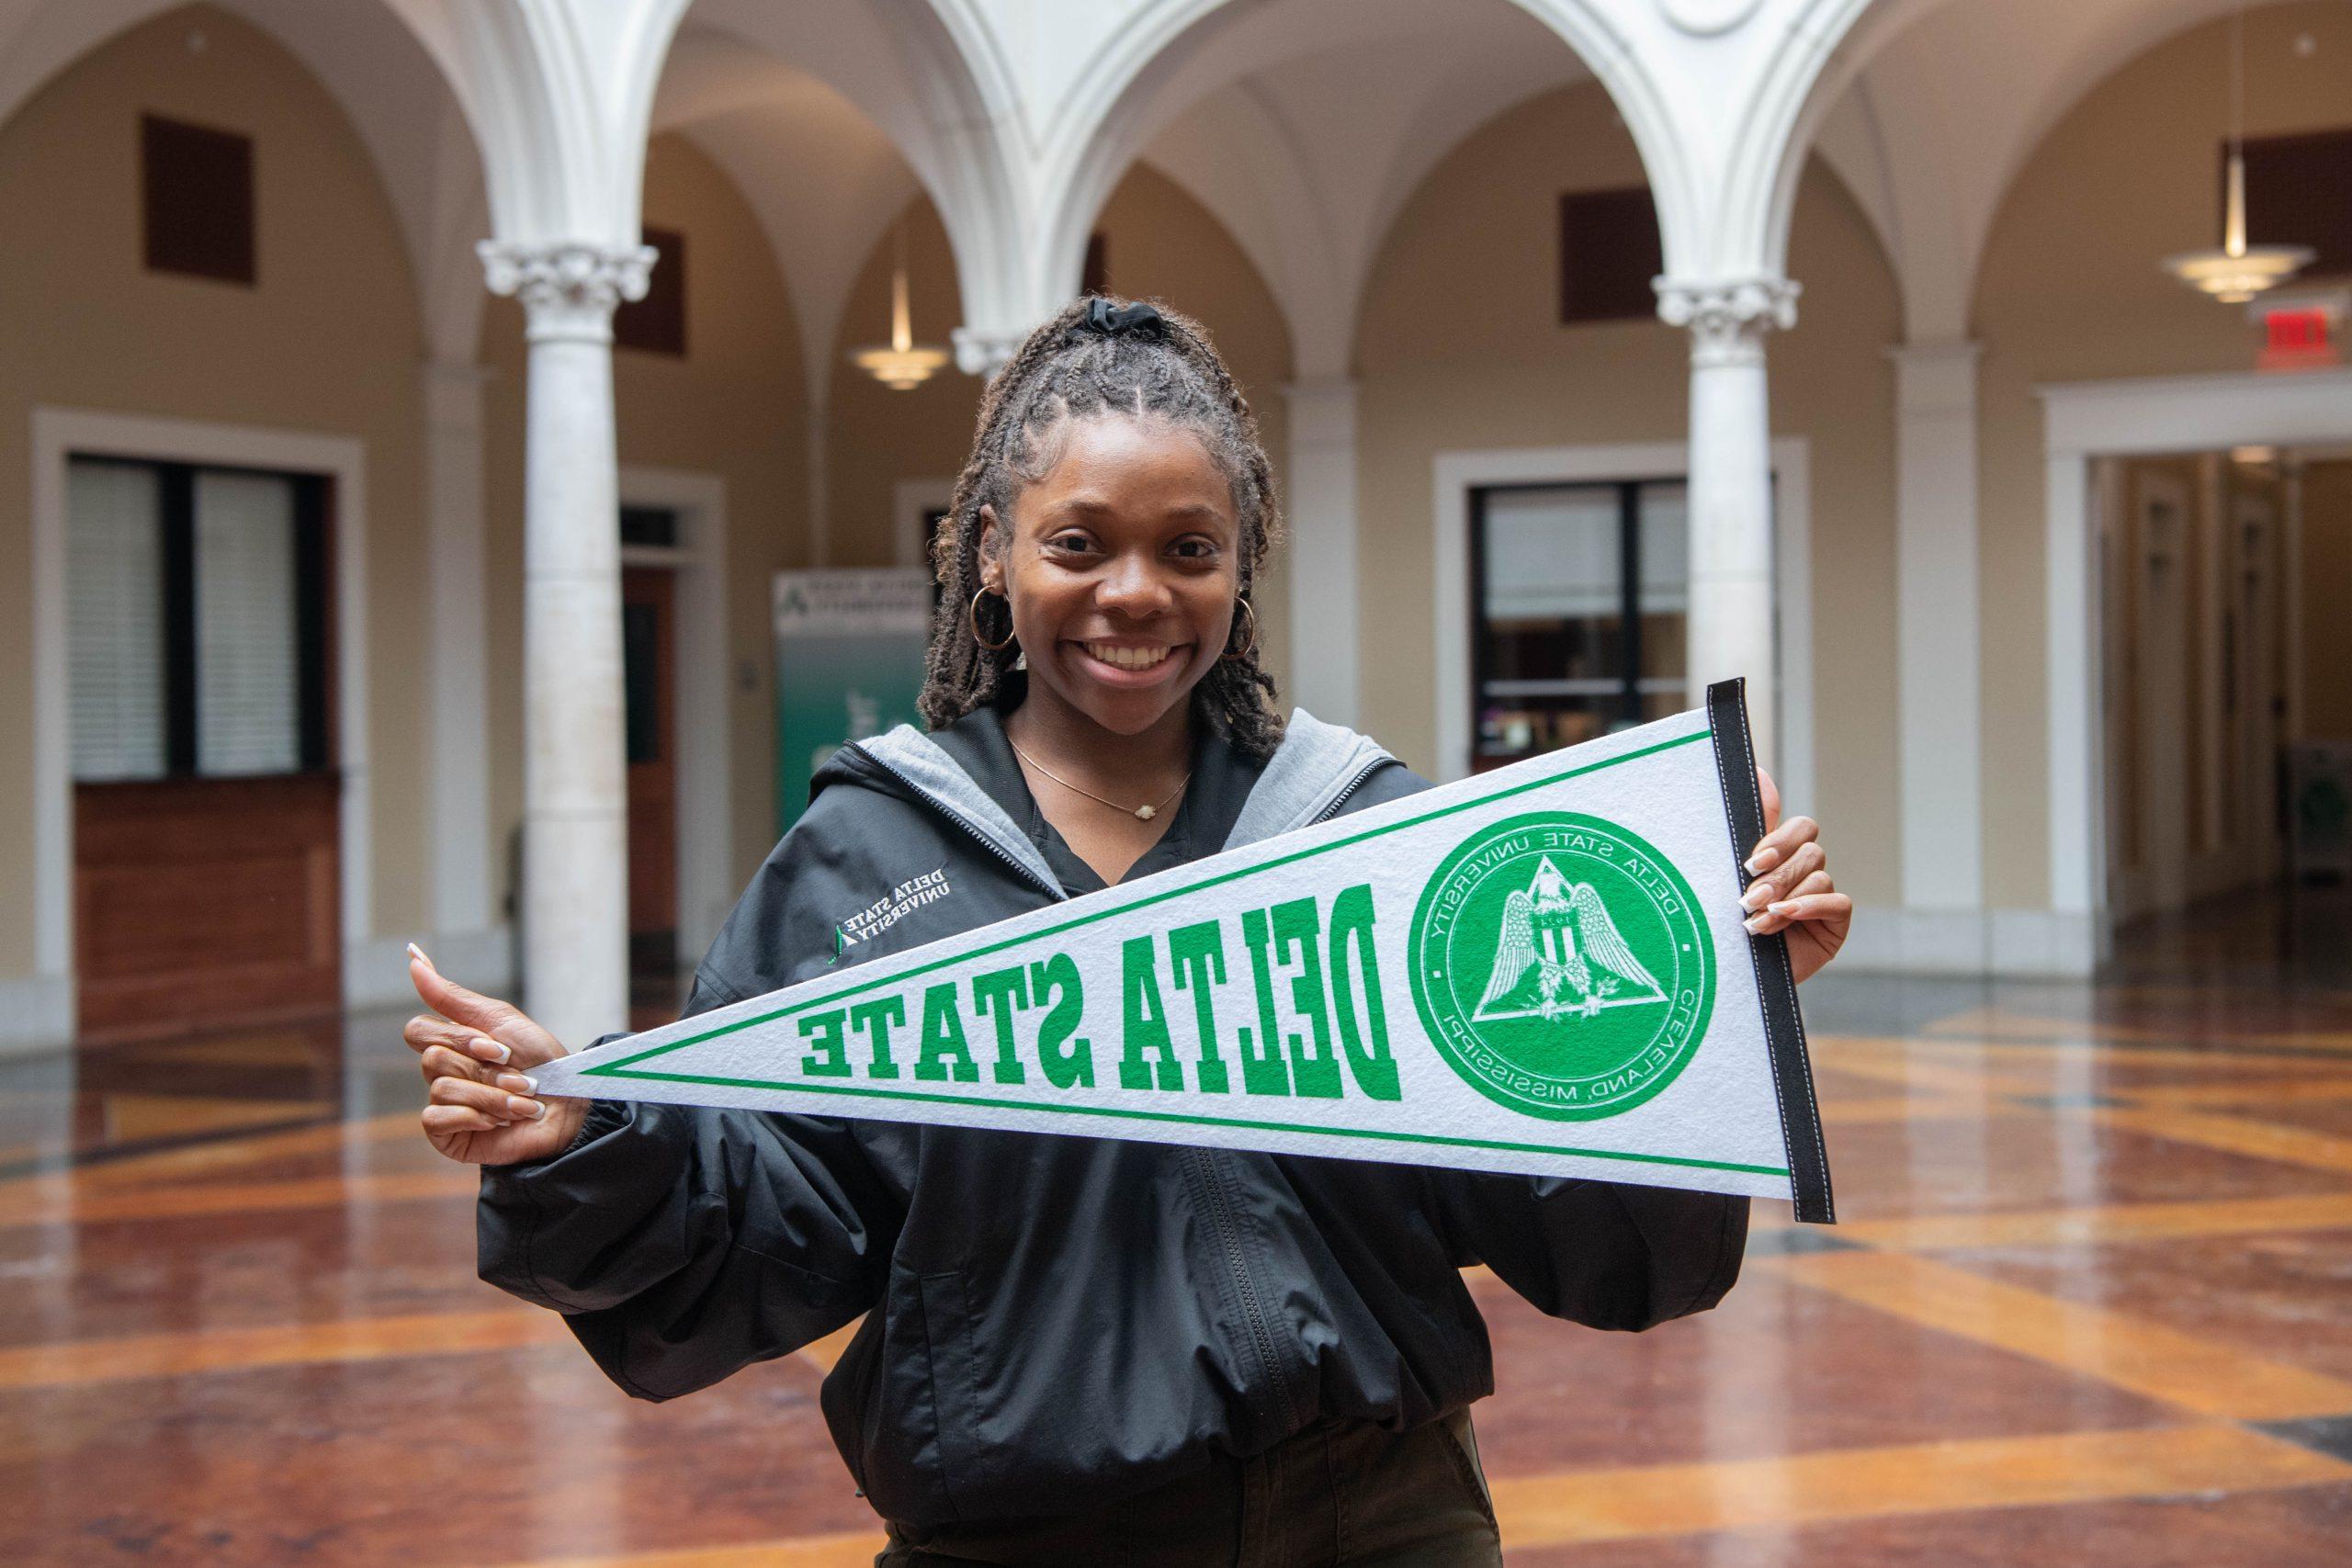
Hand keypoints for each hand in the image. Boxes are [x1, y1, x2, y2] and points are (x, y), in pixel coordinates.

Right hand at [404, 944, 586, 1164]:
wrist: (569, 1107)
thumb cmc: (541, 1062)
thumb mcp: (500, 1020)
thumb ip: (451, 996)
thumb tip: (412, 956)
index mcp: (452, 1044)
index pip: (417, 1031)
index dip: (459, 1038)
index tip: (499, 1048)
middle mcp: (441, 1073)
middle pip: (433, 1059)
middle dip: (486, 1069)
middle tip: (518, 1077)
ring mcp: (442, 1104)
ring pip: (441, 1088)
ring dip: (491, 1095)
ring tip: (520, 1102)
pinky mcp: (445, 1135)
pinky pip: (435, 1118)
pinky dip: (474, 1116)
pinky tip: (499, 1122)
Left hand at [1739, 769, 1849, 984]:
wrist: (1732, 979)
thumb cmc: (1726, 924)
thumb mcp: (1731, 876)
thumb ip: (1751, 828)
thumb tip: (1758, 771)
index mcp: (1782, 857)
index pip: (1801, 828)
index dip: (1781, 839)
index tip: (1752, 862)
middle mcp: (1805, 873)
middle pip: (1811, 850)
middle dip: (1777, 874)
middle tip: (1748, 897)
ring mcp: (1822, 898)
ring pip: (1819, 875)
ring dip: (1785, 895)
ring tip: (1756, 920)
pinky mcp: (1835, 924)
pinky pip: (1837, 902)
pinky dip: (1809, 906)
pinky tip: (1785, 917)